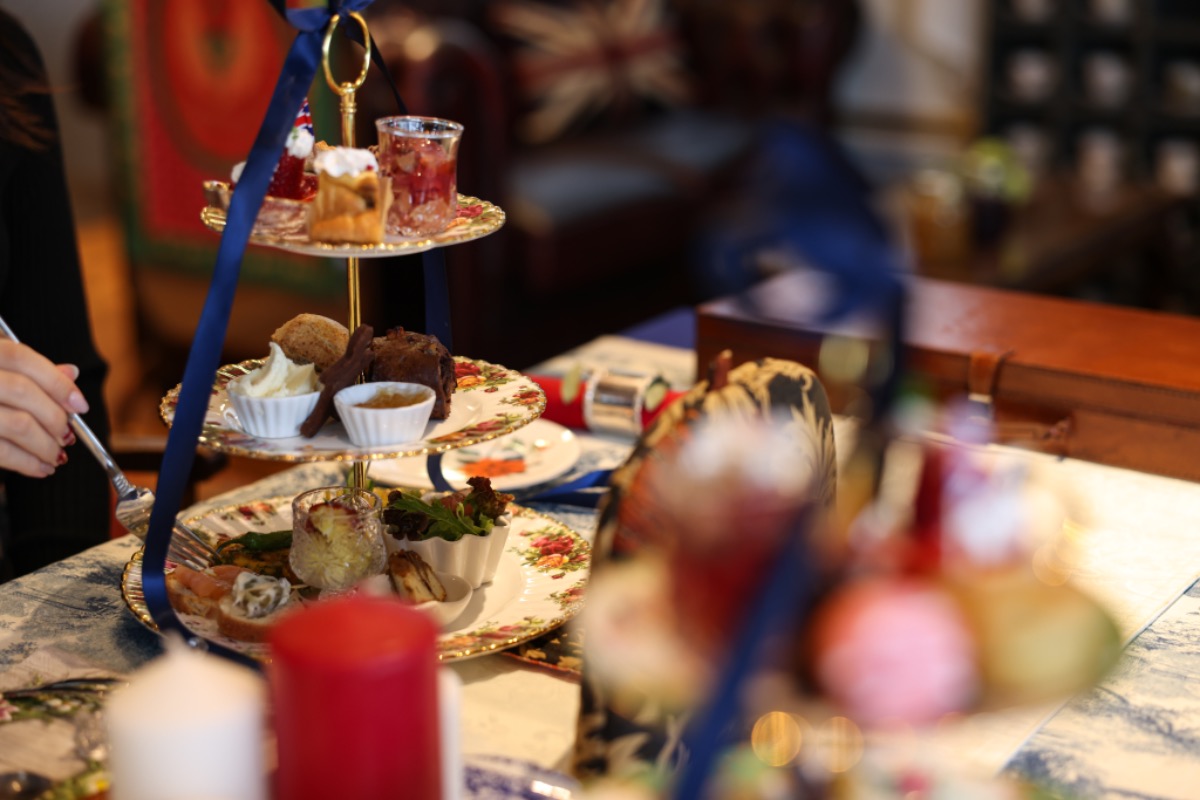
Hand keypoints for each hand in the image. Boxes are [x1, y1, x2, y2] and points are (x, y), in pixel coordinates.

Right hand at [0, 340, 89, 477]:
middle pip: (24, 392)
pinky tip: (41, 467)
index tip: (80, 405)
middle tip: (67, 435)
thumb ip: (28, 371)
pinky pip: (1, 451)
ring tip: (57, 455)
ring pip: (18, 424)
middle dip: (55, 418)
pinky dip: (28, 463)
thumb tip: (71, 373)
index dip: (57, 383)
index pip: (23, 359)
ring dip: (46, 445)